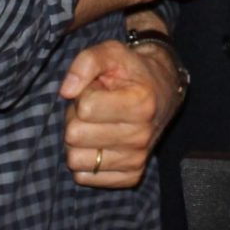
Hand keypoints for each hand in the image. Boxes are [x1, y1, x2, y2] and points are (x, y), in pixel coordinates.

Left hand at [59, 40, 179, 187]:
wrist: (163, 91)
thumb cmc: (131, 71)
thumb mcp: (111, 52)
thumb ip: (86, 62)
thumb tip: (66, 92)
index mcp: (141, 103)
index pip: (85, 108)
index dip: (83, 95)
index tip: (98, 90)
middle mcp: (142, 135)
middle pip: (75, 135)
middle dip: (76, 119)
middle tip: (93, 109)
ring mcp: (137, 159)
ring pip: (75, 159)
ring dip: (78, 142)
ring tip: (96, 126)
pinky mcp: (131, 176)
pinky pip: (83, 177)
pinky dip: (84, 161)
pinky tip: (100, 144)